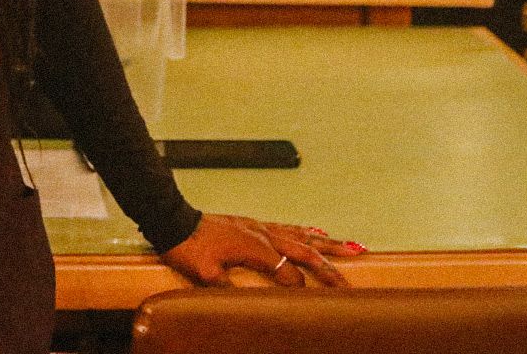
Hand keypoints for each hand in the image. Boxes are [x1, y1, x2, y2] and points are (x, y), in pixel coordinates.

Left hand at [159, 213, 361, 286]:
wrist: (173, 220)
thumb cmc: (188, 248)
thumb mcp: (205, 275)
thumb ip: (229, 290)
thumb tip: (249, 306)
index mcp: (255, 248)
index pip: (288, 272)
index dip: (299, 288)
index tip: (311, 304)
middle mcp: (263, 234)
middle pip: (305, 251)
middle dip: (330, 269)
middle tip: (350, 284)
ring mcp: (260, 227)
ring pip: (302, 236)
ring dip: (328, 245)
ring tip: (353, 248)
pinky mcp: (254, 224)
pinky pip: (288, 227)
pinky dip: (307, 231)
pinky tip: (318, 232)